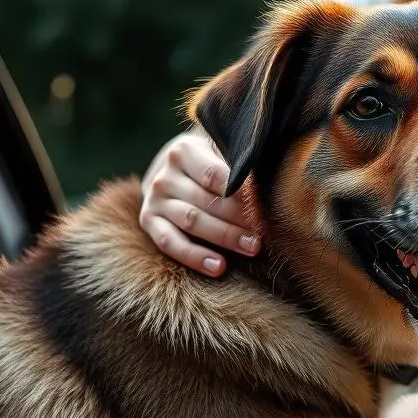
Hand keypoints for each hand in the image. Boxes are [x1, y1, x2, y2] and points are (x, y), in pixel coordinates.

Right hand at [139, 132, 260, 275]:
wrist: (171, 170)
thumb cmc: (208, 161)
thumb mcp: (219, 151)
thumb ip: (237, 162)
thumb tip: (269, 177)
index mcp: (183, 151)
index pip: (214, 175)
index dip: (240, 192)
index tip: (263, 206)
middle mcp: (165, 175)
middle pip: (206, 200)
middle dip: (238, 218)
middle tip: (264, 232)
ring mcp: (155, 200)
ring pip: (192, 222)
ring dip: (225, 237)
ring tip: (252, 248)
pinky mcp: (148, 222)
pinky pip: (171, 243)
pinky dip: (195, 257)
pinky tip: (219, 267)